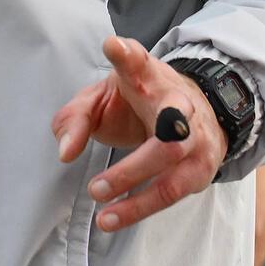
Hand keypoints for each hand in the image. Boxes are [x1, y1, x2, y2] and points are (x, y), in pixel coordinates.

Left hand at [51, 36, 227, 233]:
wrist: (191, 111)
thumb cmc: (138, 102)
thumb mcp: (102, 98)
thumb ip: (76, 119)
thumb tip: (65, 152)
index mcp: (149, 77)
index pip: (139, 61)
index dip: (127, 55)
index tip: (113, 47)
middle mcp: (177, 104)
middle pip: (169, 127)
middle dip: (133, 165)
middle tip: (95, 187)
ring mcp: (194, 136)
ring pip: (172, 166)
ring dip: (136, 195)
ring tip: (101, 211)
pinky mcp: (199, 166)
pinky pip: (173, 191)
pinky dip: (142, 207)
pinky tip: (114, 218)